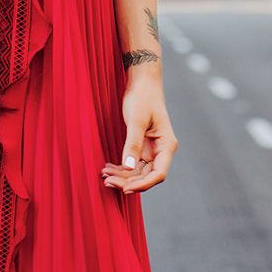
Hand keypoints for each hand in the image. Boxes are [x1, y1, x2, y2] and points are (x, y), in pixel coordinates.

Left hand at [101, 78, 178, 193]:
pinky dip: (121, 168)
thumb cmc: (143, 98)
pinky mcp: (142, 147)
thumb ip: (133, 144)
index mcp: (167, 145)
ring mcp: (152, 150)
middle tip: (107, 181)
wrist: (142, 83)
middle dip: (128, 181)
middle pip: (146, 176)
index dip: (143, 184)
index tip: (125, 188)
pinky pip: (133, 164)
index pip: (158, 173)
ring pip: (138, 172)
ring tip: (104, 175)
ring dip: (122, 176)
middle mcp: (161, 150)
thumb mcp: (136, 120)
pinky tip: (107, 167)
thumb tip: (129, 167)